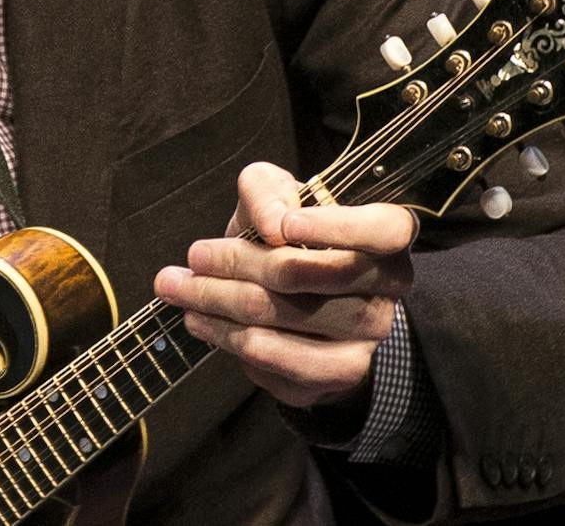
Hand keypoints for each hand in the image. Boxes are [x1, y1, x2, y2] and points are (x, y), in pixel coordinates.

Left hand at [153, 161, 415, 409]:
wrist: (294, 296)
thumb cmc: (285, 234)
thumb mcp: (274, 196)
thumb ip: (267, 190)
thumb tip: (272, 225)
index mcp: (386, 239)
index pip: (386, 229)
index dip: (337, 228)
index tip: (284, 225)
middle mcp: (386, 292)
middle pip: (311, 277)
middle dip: (240, 264)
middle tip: (194, 255)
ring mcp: (366, 340)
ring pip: (287, 322)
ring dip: (221, 304)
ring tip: (178, 289)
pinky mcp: (335, 374)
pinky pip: (278, 362)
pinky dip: (229, 338)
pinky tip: (201, 320)